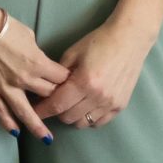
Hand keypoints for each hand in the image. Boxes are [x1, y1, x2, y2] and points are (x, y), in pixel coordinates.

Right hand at [0, 4, 69, 139]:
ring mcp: (6, 87)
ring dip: (38, 126)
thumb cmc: (1, 25)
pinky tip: (15, 131)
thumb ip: (36, 53)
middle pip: (49, 96)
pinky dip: (8, 122)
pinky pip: (0, 111)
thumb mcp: (28, 35)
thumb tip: (38, 61)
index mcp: (38, 63)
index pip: (61, 78)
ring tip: (46, 138)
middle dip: (55, 100)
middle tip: (58, 106)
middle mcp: (25, 79)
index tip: (68, 86)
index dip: (66, 81)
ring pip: (26, 113)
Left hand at [33, 19, 155, 129]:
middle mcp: (98, 97)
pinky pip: (99, 122)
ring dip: (72, 116)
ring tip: (68, 105)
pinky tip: (84, 108)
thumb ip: (58, 74)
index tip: (33, 112)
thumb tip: (46, 89)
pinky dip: (88, 119)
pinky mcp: (121, 106)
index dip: (42, 111)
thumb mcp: (72, 54)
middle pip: (68, 117)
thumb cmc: (97, 42)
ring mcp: (111, 103)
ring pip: (83, 123)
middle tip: (51, 102)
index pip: (57, 105)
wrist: (128, 40)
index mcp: (83, 82)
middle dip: (56, 112)